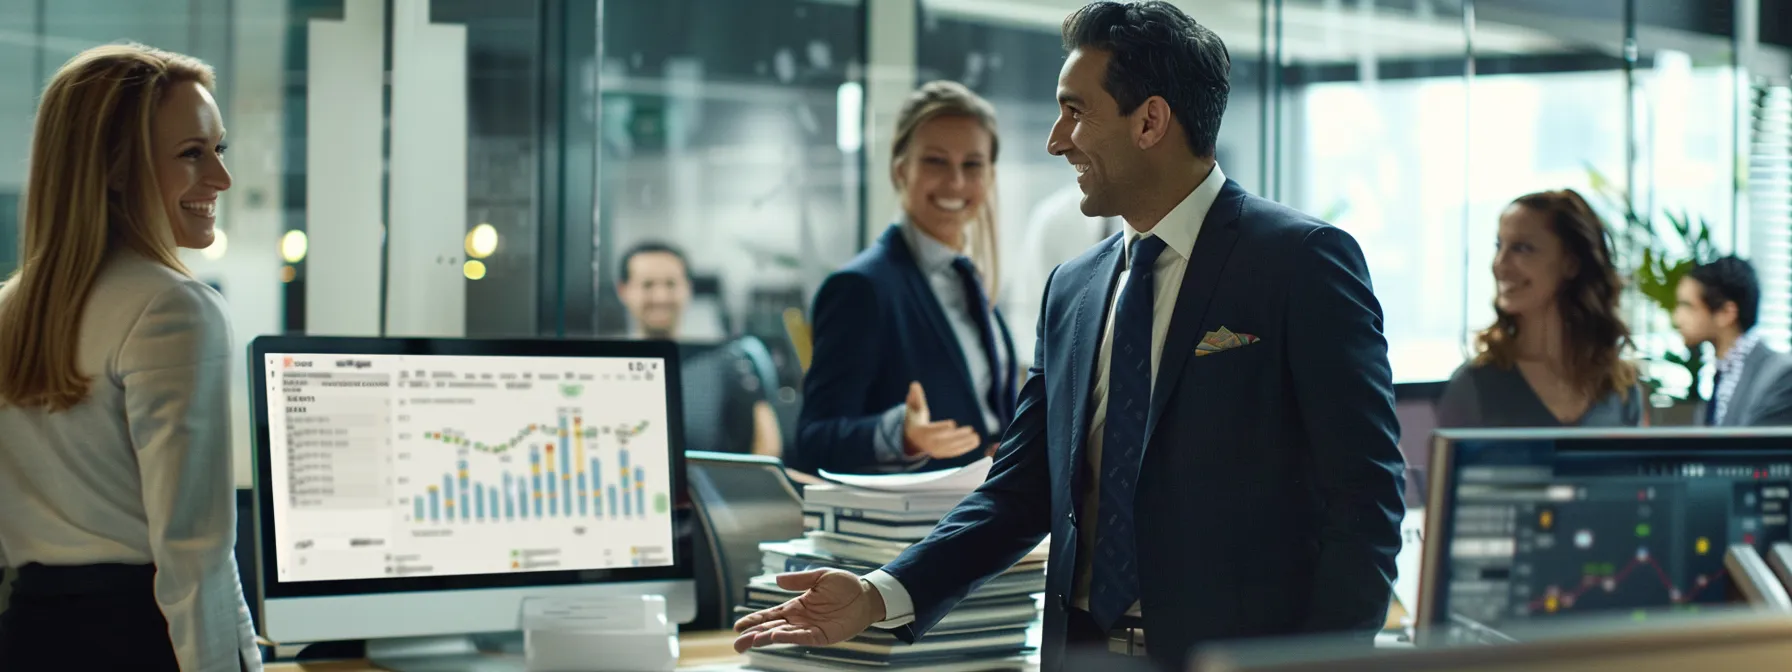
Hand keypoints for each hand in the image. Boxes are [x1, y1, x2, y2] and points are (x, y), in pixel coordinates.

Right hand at [732, 569, 885, 652]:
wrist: (867, 596)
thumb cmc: (845, 586)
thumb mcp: (821, 576)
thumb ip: (800, 579)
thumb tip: (777, 580)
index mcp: (795, 606)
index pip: (770, 615)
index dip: (754, 620)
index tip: (738, 626)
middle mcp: (799, 620)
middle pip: (771, 628)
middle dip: (754, 635)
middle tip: (737, 643)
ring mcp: (809, 629)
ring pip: (783, 635)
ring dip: (767, 638)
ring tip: (751, 641)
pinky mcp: (822, 636)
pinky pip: (803, 638)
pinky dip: (789, 638)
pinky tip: (776, 638)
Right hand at [902, 382, 981, 458]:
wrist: (912, 439)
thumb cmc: (915, 420)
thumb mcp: (913, 408)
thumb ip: (915, 397)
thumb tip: (914, 384)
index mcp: (921, 432)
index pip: (931, 430)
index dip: (941, 427)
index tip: (952, 424)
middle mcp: (928, 443)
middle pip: (944, 441)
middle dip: (958, 436)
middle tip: (970, 430)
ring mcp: (935, 450)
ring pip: (951, 448)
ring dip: (965, 443)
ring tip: (977, 437)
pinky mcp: (942, 454)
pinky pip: (954, 452)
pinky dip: (965, 448)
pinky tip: (976, 442)